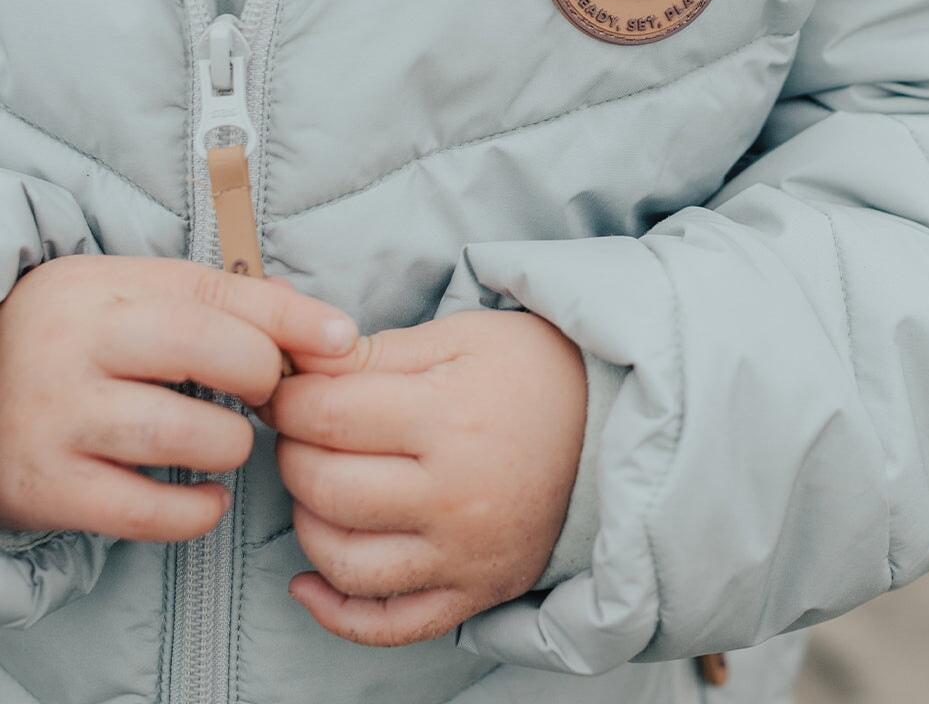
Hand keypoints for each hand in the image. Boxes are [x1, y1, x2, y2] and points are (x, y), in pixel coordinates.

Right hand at [0, 254, 357, 541]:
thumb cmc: (81, 341)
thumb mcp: (135, 296)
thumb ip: (223, 302)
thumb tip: (322, 327)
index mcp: (108, 286)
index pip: (220, 291)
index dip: (293, 318)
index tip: (343, 342)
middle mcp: (78, 343)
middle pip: (207, 349)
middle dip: (262, 376)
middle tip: (266, 395)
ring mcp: (60, 417)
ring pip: (184, 434)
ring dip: (232, 446)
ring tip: (228, 444)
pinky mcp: (49, 487)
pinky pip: (147, 512)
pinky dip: (196, 512)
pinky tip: (207, 498)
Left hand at [259, 308, 586, 645]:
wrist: (610, 423)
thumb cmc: (532, 369)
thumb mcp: (461, 335)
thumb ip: (376, 351)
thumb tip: (297, 361)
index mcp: (449, 417)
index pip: (327, 417)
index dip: (288, 400)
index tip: (286, 390)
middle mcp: (455, 495)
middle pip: (327, 488)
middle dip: (293, 453)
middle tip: (303, 429)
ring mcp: (466, 554)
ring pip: (345, 561)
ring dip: (308, 522)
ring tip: (317, 485)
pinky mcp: (477, 591)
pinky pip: (390, 625)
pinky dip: (336, 613)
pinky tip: (308, 581)